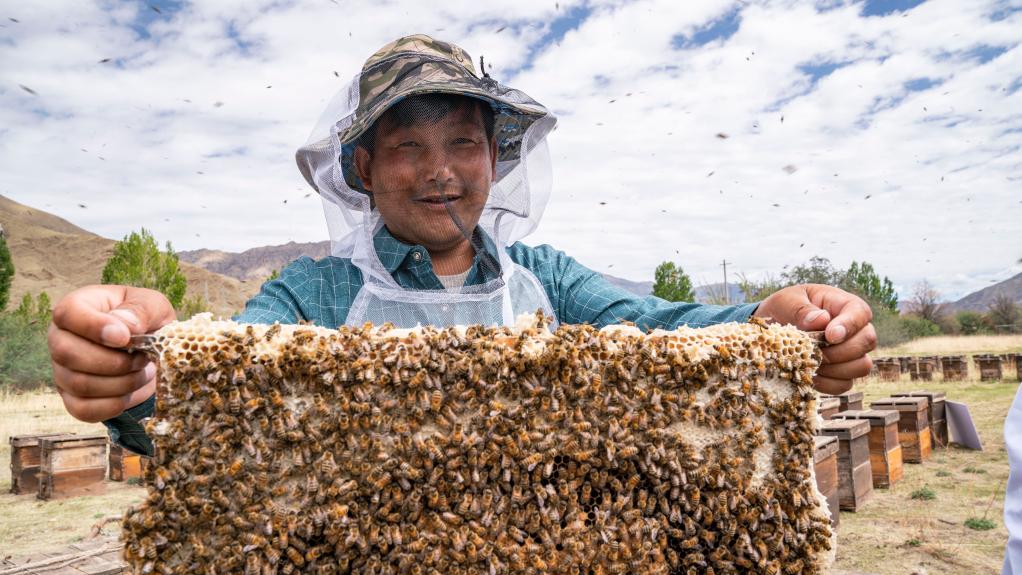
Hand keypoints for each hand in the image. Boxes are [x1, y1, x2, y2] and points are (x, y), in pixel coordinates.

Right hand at [48, 285, 175, 422]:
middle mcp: (60, 338)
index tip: (124, 337)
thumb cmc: (146, 320)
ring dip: (121, 383)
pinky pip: (83, 410)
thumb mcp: (153, 305)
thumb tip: (125, 327)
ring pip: (79, 384)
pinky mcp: (72, 397)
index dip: (94, 327)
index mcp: (77, 307)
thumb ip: (140, 310)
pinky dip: (113, 404)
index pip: (67, 314)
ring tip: (142, 372)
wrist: (151, 350)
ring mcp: (62, 370)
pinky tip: (131, 391)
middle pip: (67, 354)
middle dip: (114, 362)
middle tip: (143, 358)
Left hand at [753, 284, 875, 394]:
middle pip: (867, 341)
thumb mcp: (785, 301)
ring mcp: (851, 353)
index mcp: (843, 305)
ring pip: (862, 366)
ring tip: (810, 361)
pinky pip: (844, 385)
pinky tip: (809, 374)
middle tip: (814, 351)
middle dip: (840, 350)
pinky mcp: (841, 374)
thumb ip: (801, 309)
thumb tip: (822, 319)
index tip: (830, 335)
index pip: (860, 313)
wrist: (772, 332)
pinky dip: (827, 384)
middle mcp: (854, 330)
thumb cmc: (782, 309)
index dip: (849, 326)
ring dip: (835, 369)